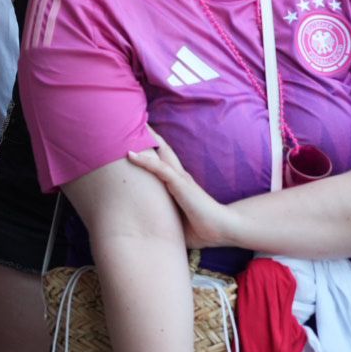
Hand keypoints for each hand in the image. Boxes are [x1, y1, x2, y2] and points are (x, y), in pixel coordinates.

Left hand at [127, 130, 236, 249]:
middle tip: (132, 122)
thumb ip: (163, 218)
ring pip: (160, 153)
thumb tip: (145, 227)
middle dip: (148, 135)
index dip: (150, 148)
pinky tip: (131, 154)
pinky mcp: (180, 184)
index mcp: (178, 183)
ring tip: (129, 127)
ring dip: (145, 140)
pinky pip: (159, 169)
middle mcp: (179, 176)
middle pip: (162, 149)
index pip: (162, 161)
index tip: (134, 140)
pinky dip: (145, 161)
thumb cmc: (201, 228)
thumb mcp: (176, 221)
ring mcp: (179, 178)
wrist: (222, 229)